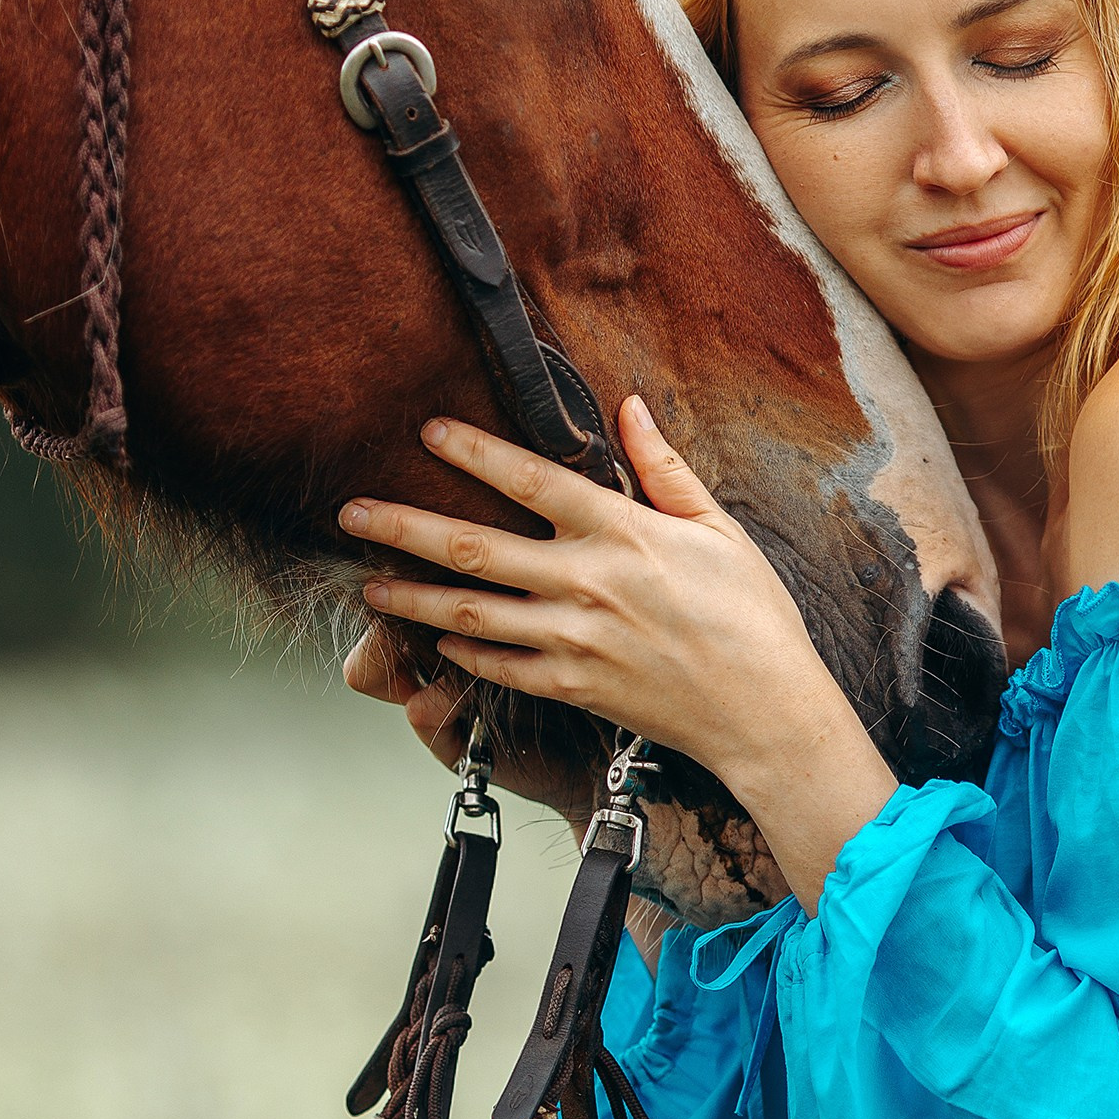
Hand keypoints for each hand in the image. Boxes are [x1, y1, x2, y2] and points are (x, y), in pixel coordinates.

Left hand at [338, 398, 897, 909]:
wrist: (766, 712)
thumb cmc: (752, 617)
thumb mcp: (718, 527)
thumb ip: (664, 467)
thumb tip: (630, 405)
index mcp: (623, 532)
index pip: (531, 479)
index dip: (474, 452)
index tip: (427, 432)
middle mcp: (586, 583)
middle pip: (474, 546)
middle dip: (403, 526)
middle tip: (351, 512)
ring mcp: (573, 640)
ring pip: (469, 613)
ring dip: (411, 595)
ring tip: (369, 583)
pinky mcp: (571, 688)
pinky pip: (498, 665)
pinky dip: (461, 650)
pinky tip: (433, 636)